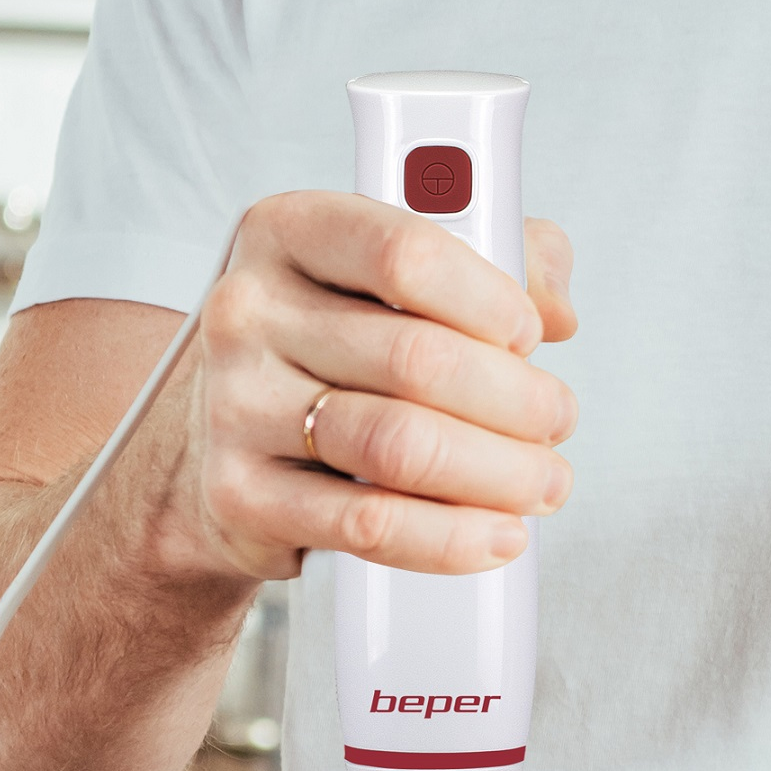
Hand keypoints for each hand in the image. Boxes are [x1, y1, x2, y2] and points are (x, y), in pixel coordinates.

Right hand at [180, 192, 577, 580]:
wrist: (215, 434)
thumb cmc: (325, 346)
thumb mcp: (392, 274)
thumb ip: (493, 253)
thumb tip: (554, 306)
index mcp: (288, 232)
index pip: (406, 254)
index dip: (490, 299)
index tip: (530, 334)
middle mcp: (248, 312)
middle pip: (418, 360)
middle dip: (516, 401)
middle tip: (556, 421)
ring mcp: (234, 406)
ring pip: (400, 446)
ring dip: (498, 473)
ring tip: (542, 482)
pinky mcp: (239, 496)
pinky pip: (367, 524)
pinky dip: (449, 537)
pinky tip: (496, 535)